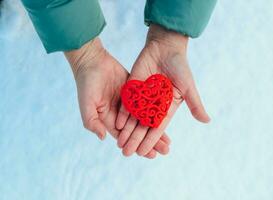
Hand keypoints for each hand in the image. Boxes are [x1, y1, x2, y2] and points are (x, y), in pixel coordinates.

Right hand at [64, 38, 169, 158]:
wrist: (92, 60)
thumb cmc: (86, 84)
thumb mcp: (87, 104)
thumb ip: (92, 121)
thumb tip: (103, 138)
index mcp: (110, 119)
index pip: (126, 137)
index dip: (138, 146)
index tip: (152, 155)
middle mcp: (120, 114)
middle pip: (139, 130)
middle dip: (152, 141)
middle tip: (166, 150)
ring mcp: (129, 102)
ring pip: (145, 118)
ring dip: (156, 128)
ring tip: (169, 140)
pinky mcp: (135, 90)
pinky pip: (148, 102)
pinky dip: (156, 110)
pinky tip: (167, 116)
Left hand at [116, 24, 209, 156]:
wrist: (165, 47)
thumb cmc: (179, 66)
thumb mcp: (188, 86)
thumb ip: (195, 104)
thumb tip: (207, 121)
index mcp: (166, 107)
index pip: (157, 127)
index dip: (151, 140)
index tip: (144, 152)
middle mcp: (153, 105)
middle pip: (143, 126)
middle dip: (136, 140)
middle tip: (127, 153)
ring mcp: (142, 97)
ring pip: (134, 118)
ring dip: (127, 131)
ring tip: (119, 144)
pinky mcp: (133, 88)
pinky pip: (127, 103)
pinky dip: (123, 114)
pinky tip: (118, 124)